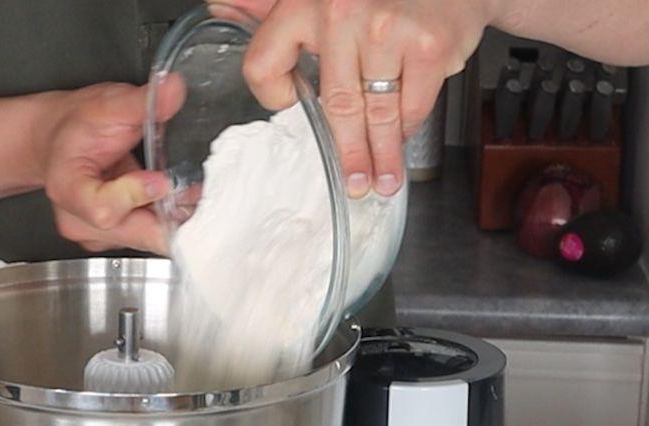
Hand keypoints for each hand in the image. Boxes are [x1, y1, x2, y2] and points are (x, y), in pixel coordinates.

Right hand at [42, 80, 183, 252]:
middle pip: (137, 234)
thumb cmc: (77, 126)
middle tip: (192, 185)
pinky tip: (171, 196)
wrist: (61, 140)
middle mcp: (79, 222)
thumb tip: (174, 90)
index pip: (105, 210)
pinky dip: (168, 219)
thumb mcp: (109, 105)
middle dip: (170, 212)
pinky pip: (151, 238)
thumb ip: (143, 102)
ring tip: (181, 185)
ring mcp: (98, 236)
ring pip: (150, 240)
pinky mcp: (116, 239)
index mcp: (68, 189)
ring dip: (173, 216)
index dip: (139, 195)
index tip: (162, 177)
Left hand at [231, 0, 493, 196]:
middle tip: (352, 185)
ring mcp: (387, 30)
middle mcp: (341, 14)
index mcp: (303, 2)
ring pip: (376, 112)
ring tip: (382, 181)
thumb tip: (220, 8)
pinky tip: (405, 139)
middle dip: (347, 154)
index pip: (264, 64)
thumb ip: (268, 4)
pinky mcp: (428, 46)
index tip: (287, 108)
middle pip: (335, 105)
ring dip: (381, 156)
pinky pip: (413, 104)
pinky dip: (408, 127)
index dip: (271, 94)